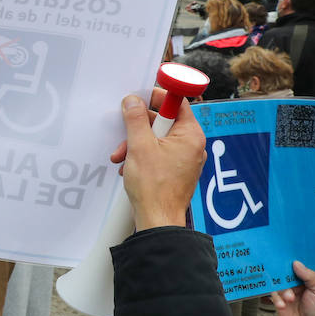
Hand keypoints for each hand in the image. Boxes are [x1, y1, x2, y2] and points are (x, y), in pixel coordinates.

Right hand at [115, 91, 205, 231]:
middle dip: (139, 127)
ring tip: (122, 157)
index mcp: (191, 136)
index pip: (177, 103)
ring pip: (158, 139)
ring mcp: (185, 159)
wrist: (158, 219)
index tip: (140, 97)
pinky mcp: (176, 170)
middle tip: (124, 133)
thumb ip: (136, 119)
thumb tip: (133, 101)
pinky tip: (128, 166)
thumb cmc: (155, 187)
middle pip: (164, 122)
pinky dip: (142, 155)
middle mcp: (192, 145)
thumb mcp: (139, 146)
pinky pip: (158, 153)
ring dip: (136, 144)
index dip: (158, 97)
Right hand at [272, 262, 314, 315]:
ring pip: (281, 282)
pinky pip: (273, 293)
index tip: (293, 255)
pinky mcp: (279, 300)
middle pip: (290, 272)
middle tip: (287, 277)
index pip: (307, 267)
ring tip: (290, 299)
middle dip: (287, 275)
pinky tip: (282, 305)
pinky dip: (277, 298)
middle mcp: (302, 285)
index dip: (301, 261)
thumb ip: (311, 277)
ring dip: (284, 290)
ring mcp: (290, 292)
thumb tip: (297, 263)